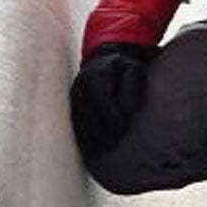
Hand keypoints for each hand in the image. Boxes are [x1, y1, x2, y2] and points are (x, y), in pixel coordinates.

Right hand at [70, 43, 156, 158]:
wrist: (107, 56)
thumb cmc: (125, 66)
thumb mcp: (133, 70)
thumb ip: (132, 88)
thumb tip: (128, 112)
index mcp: (95, 76)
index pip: (102, 101)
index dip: (112, 119)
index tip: (123, 132)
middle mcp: (80, 86)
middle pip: (88, 114)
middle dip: (100, 132)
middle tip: (113, 145)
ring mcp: (74, 95)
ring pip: (79, 120)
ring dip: (90, 138)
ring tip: (103, 150)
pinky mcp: (72, 103)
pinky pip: (75, 122)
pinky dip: (82, 136)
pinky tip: (91, 148)